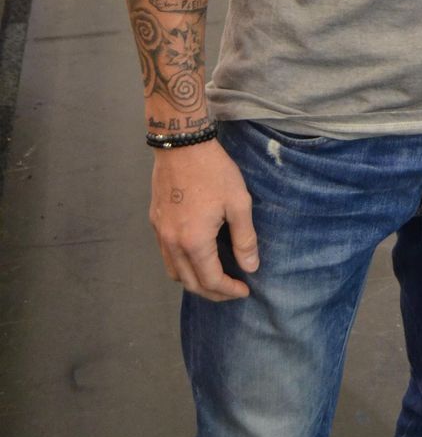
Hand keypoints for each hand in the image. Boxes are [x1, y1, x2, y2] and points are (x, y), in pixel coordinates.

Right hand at [149, 138, 257, 301]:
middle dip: (213, 293)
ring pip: (174, 273)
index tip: (245, 289)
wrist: (182, 143)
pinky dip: (182, 265)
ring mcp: (160, 233)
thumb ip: (245, 238)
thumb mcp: (238, 202)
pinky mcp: (156, 221)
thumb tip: (251, 266)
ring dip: (195, 281)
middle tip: (232, 290)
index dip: (229, 290)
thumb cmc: (214, 170)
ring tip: (215, 277)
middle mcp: (172, 243)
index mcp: (194, 242)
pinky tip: (197, 256)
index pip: (211, 281)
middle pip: (190, 283)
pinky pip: (166, 256)